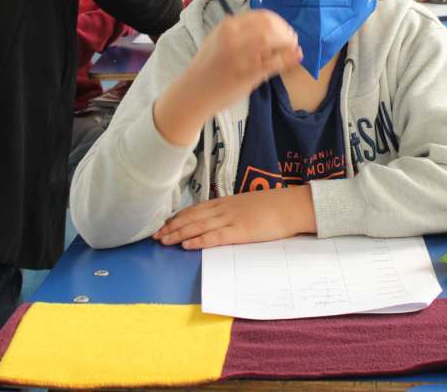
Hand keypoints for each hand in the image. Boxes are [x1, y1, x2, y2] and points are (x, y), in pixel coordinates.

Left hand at [153, 185, 315, 248]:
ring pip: (198, 226)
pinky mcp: (240, 232)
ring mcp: (231, 219)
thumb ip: (232, 211)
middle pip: (192, 217)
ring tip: (163, 240)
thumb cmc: (273, 207)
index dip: (178, 216)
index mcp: (226, 202)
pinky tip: (186, 245)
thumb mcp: (247, 205)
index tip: (164, 223)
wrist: (291, 206)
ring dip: (179, 234)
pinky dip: (198, 241)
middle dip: (172, 226)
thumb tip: (219, 220)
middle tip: (155, 235)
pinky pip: (214, 236)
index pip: (196, 208)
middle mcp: (224, 209)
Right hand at [154, 10, 302, 145]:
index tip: (284, 29)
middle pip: (270, 25)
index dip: (279, 21)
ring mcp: (240, 55)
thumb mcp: (218, 41)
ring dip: (289, 43)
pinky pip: (274, 63)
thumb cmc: (206, 68)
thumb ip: (238, 32)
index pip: (261, 16)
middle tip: (292, 39)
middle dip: (286, 31)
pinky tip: (295, 57)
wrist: (193, 93)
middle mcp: (233, 37)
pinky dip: (288, 59)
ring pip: (274, 41)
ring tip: (293, 49)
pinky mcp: (247, 74)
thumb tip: (266, 27)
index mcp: (226, 27)